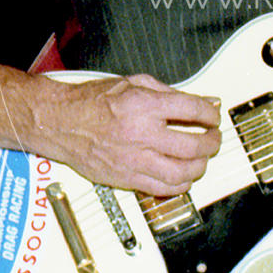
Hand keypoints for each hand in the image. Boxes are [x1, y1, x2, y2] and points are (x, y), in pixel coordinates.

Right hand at [50, 74, 221, 196]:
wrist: (59, 122)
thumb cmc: (91, 102)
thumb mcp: (132, 83)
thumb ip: (169, 92)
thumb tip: (200, 101)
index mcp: (143, 105)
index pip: (192, 110)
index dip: (210, 114)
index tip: (212, 116)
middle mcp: (140, 134)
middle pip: (192, 146)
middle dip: (211, 142)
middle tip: (213, 138)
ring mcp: (133, 159)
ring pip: (181, 173)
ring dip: (199, 167)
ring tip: (201, 159)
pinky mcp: (125, 178)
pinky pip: (161, 189)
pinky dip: (179, 185)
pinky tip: (182, 177)